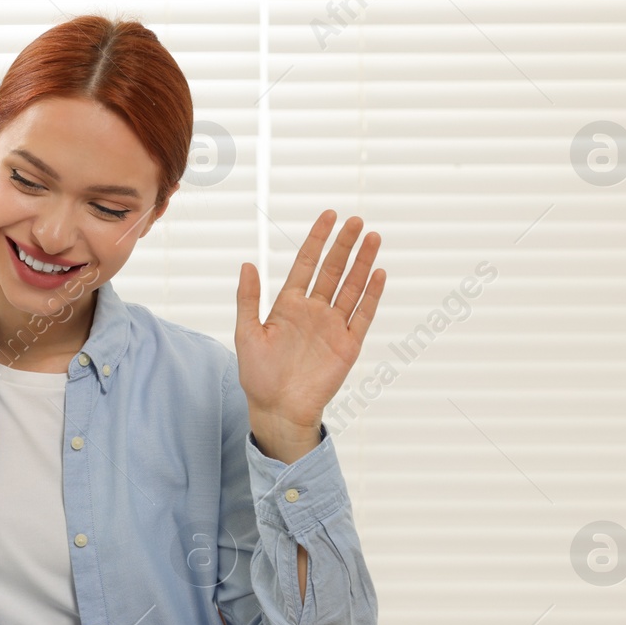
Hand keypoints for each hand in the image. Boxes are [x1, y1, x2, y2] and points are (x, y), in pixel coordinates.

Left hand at [235, 211, 385, 455]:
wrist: (278, 409)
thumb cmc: (258, 375)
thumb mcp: (246, 333)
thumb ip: (248, 299)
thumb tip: (246, 264)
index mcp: (289, 305)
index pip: (306, 263)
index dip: (317, 239)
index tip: (329, 216)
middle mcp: (314, 311)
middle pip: (333, 270)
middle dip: (345, 245)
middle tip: (357, 220)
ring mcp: (333, 326)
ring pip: (352, 286)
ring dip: (363, 263)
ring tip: (373, 237)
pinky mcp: (348, 344)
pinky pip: (363, 314)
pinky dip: (372, 294)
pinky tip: (379, 273)